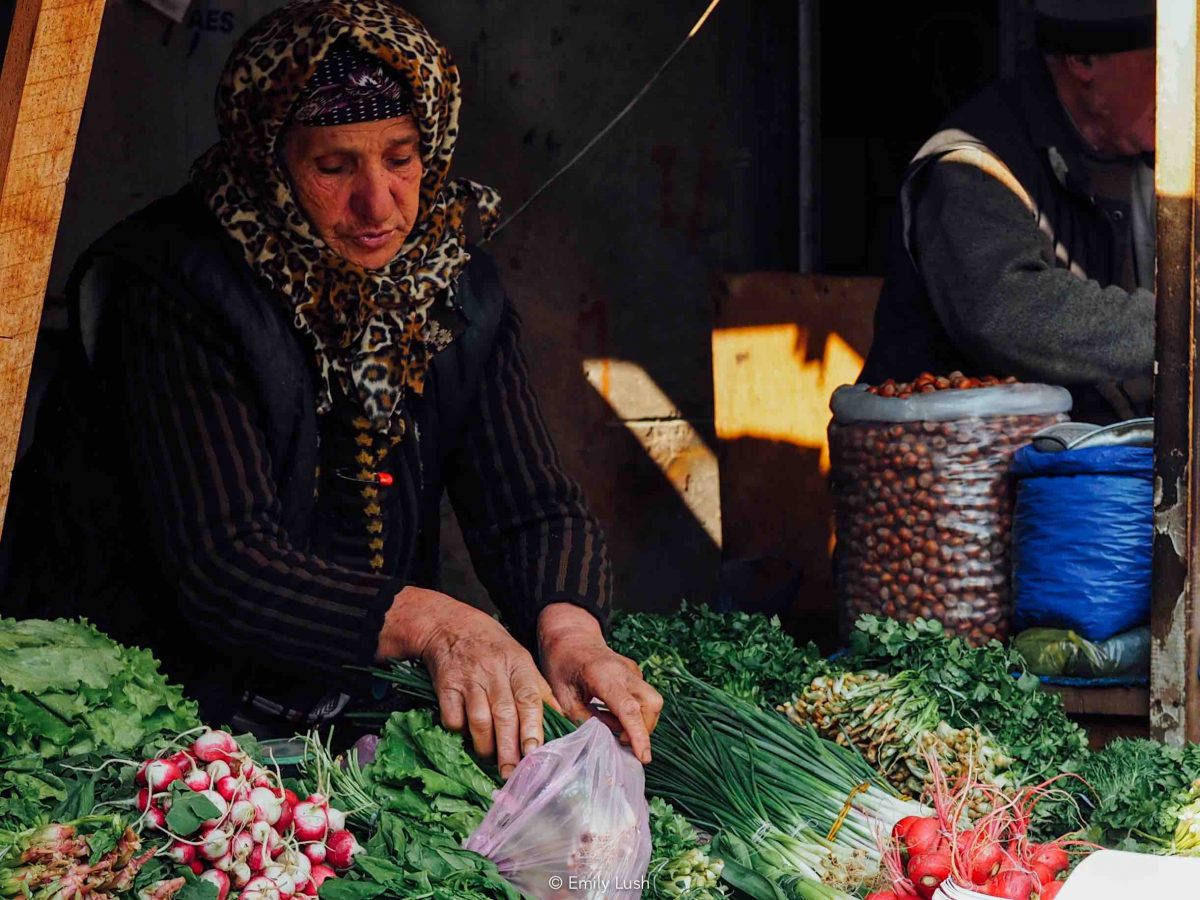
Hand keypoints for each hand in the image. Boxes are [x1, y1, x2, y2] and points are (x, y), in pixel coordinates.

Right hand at [377, 586, 556, 777]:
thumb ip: (539, 690)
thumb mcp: (520, 659)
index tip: (534, 752)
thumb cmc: (492, 648)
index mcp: (518, 664)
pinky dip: (460, 732)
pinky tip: (465, 736)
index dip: (532, 727)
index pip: (529, 698)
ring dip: (485, 745)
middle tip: (512, 773)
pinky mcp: (445, 687)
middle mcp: (494, 671)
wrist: (449, 626)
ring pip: (479, 720)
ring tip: (491, 758)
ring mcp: (468, 679)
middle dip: (509, 748)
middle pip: (504, 715)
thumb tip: (562, 721)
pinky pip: (453, 718)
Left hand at [537, 603, 662, 763]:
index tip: (644, 756)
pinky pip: (644, 697)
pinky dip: (636, 712)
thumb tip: (604, 739)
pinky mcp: (635, 673)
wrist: (570, 636)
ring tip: (616, 729)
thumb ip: (584, 719)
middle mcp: (624, 671)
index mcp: (603, 675)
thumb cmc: (561, 665)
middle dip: (644, 729)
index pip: (628, 708)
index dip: (638, 734)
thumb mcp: (563, 696)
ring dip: (641, 722)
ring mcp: (633, 670)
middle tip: (620, 741)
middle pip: (651, 704)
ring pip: (652, 701)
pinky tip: (614, 715)